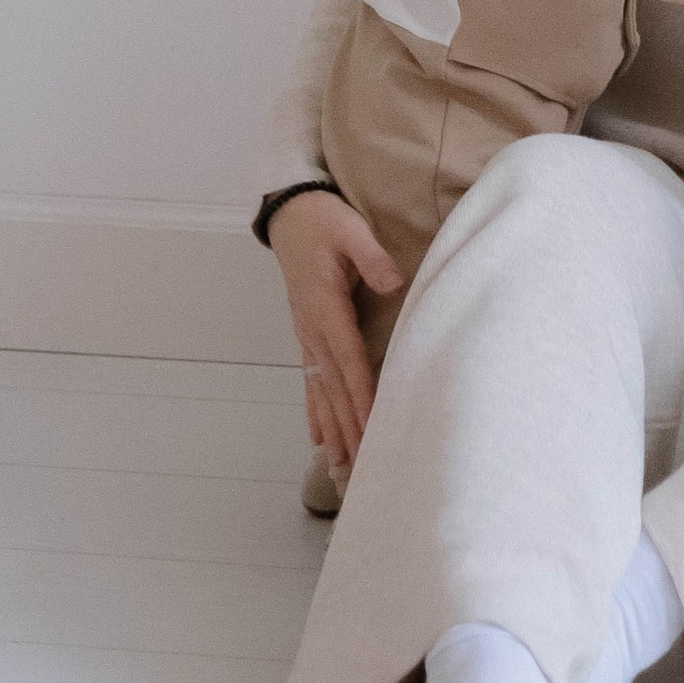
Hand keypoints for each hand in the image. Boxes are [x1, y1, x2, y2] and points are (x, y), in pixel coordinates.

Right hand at [266, 190, 402, 478]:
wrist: (289, 215)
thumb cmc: (322, 220)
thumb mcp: (350, 228)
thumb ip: (372, 256)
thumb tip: (394, 282)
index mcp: (326, 307)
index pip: (349, 361)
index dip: (361, 395)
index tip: (373, 427)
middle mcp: (313, 330)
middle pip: (334, 387)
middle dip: (348, 427)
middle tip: (361, 467)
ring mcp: (307, 335)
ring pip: (321, 391)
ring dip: (332, 429)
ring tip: (340, 467)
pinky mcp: (308, 335)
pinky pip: (312, 381)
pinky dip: (316, 412)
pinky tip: (318, 438)